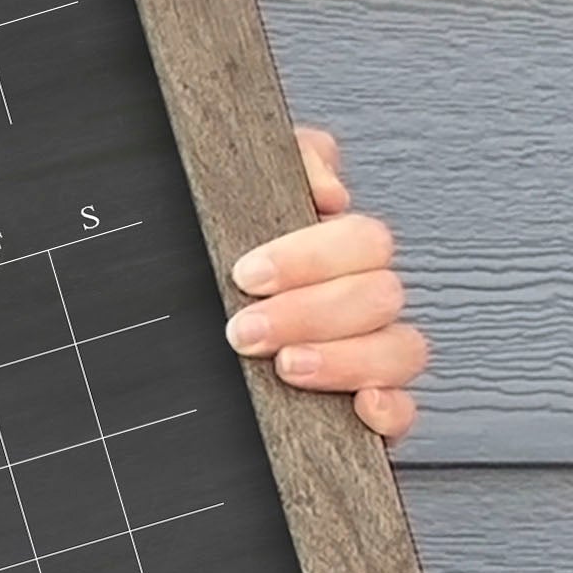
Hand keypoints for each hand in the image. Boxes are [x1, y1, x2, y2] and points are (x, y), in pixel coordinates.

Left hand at [229, 124, 426, 444]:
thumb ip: (292, 159)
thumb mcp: (239, 192)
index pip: (364, 242)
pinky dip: (391, 412)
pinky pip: (403, 413)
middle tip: (246, 329)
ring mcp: (369, 354)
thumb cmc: (221, 262)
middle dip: (310, 313)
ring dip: (346, 359)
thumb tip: (329, 191)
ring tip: (287, 366)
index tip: (247, 276)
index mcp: (339, 253)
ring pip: (402, 350)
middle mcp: (361, 302)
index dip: (311, 258)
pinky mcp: (365, 409)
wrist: (169, 339)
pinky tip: (361, 407)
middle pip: (381, 296)